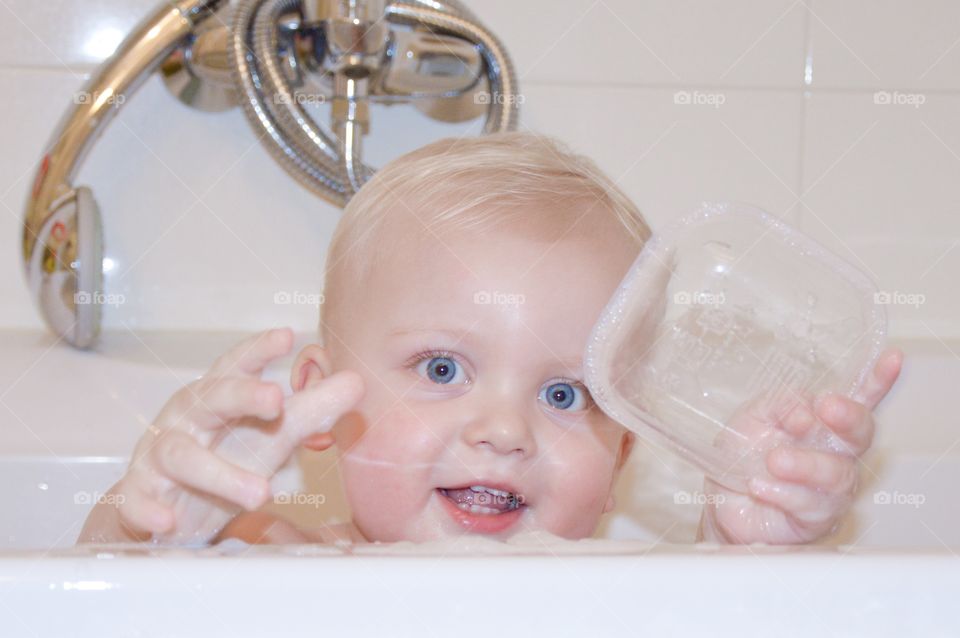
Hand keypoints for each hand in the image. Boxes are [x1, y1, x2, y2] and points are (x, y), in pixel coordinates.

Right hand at [80, 328, 362, 544]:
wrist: (166, 512)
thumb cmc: (224, 458)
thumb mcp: (271, 435)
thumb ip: (311, 409)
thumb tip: (356, 380)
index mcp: (218, 398)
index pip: (236, 366)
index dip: (258, 349)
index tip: (285, 335)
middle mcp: (186, 419)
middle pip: (210, 398)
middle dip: (241, 396)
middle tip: (277, 400)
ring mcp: (158, 457)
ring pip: (183, 456)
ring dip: (220, 473)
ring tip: (260, 494)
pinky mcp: (138, 496)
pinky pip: (138, 501)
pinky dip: (150, 510)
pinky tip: (169, 521)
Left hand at [697, 347, 902, 544]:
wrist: (722, 502)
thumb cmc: (744, 456)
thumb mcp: (753, 417)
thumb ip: (782, 405)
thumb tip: (806, 414)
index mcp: (823, 422)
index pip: (859, 398)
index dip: (878, 379)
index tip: (891, 358)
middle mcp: (836, 453)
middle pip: (860, 434)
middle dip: (848, 418)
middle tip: (827, 408)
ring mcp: (832, 488)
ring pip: (837, 473)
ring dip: (805, 464)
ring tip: (774, 460)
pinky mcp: (818, 518)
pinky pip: (811, 504)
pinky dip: (783, 492)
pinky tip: (761, 485)